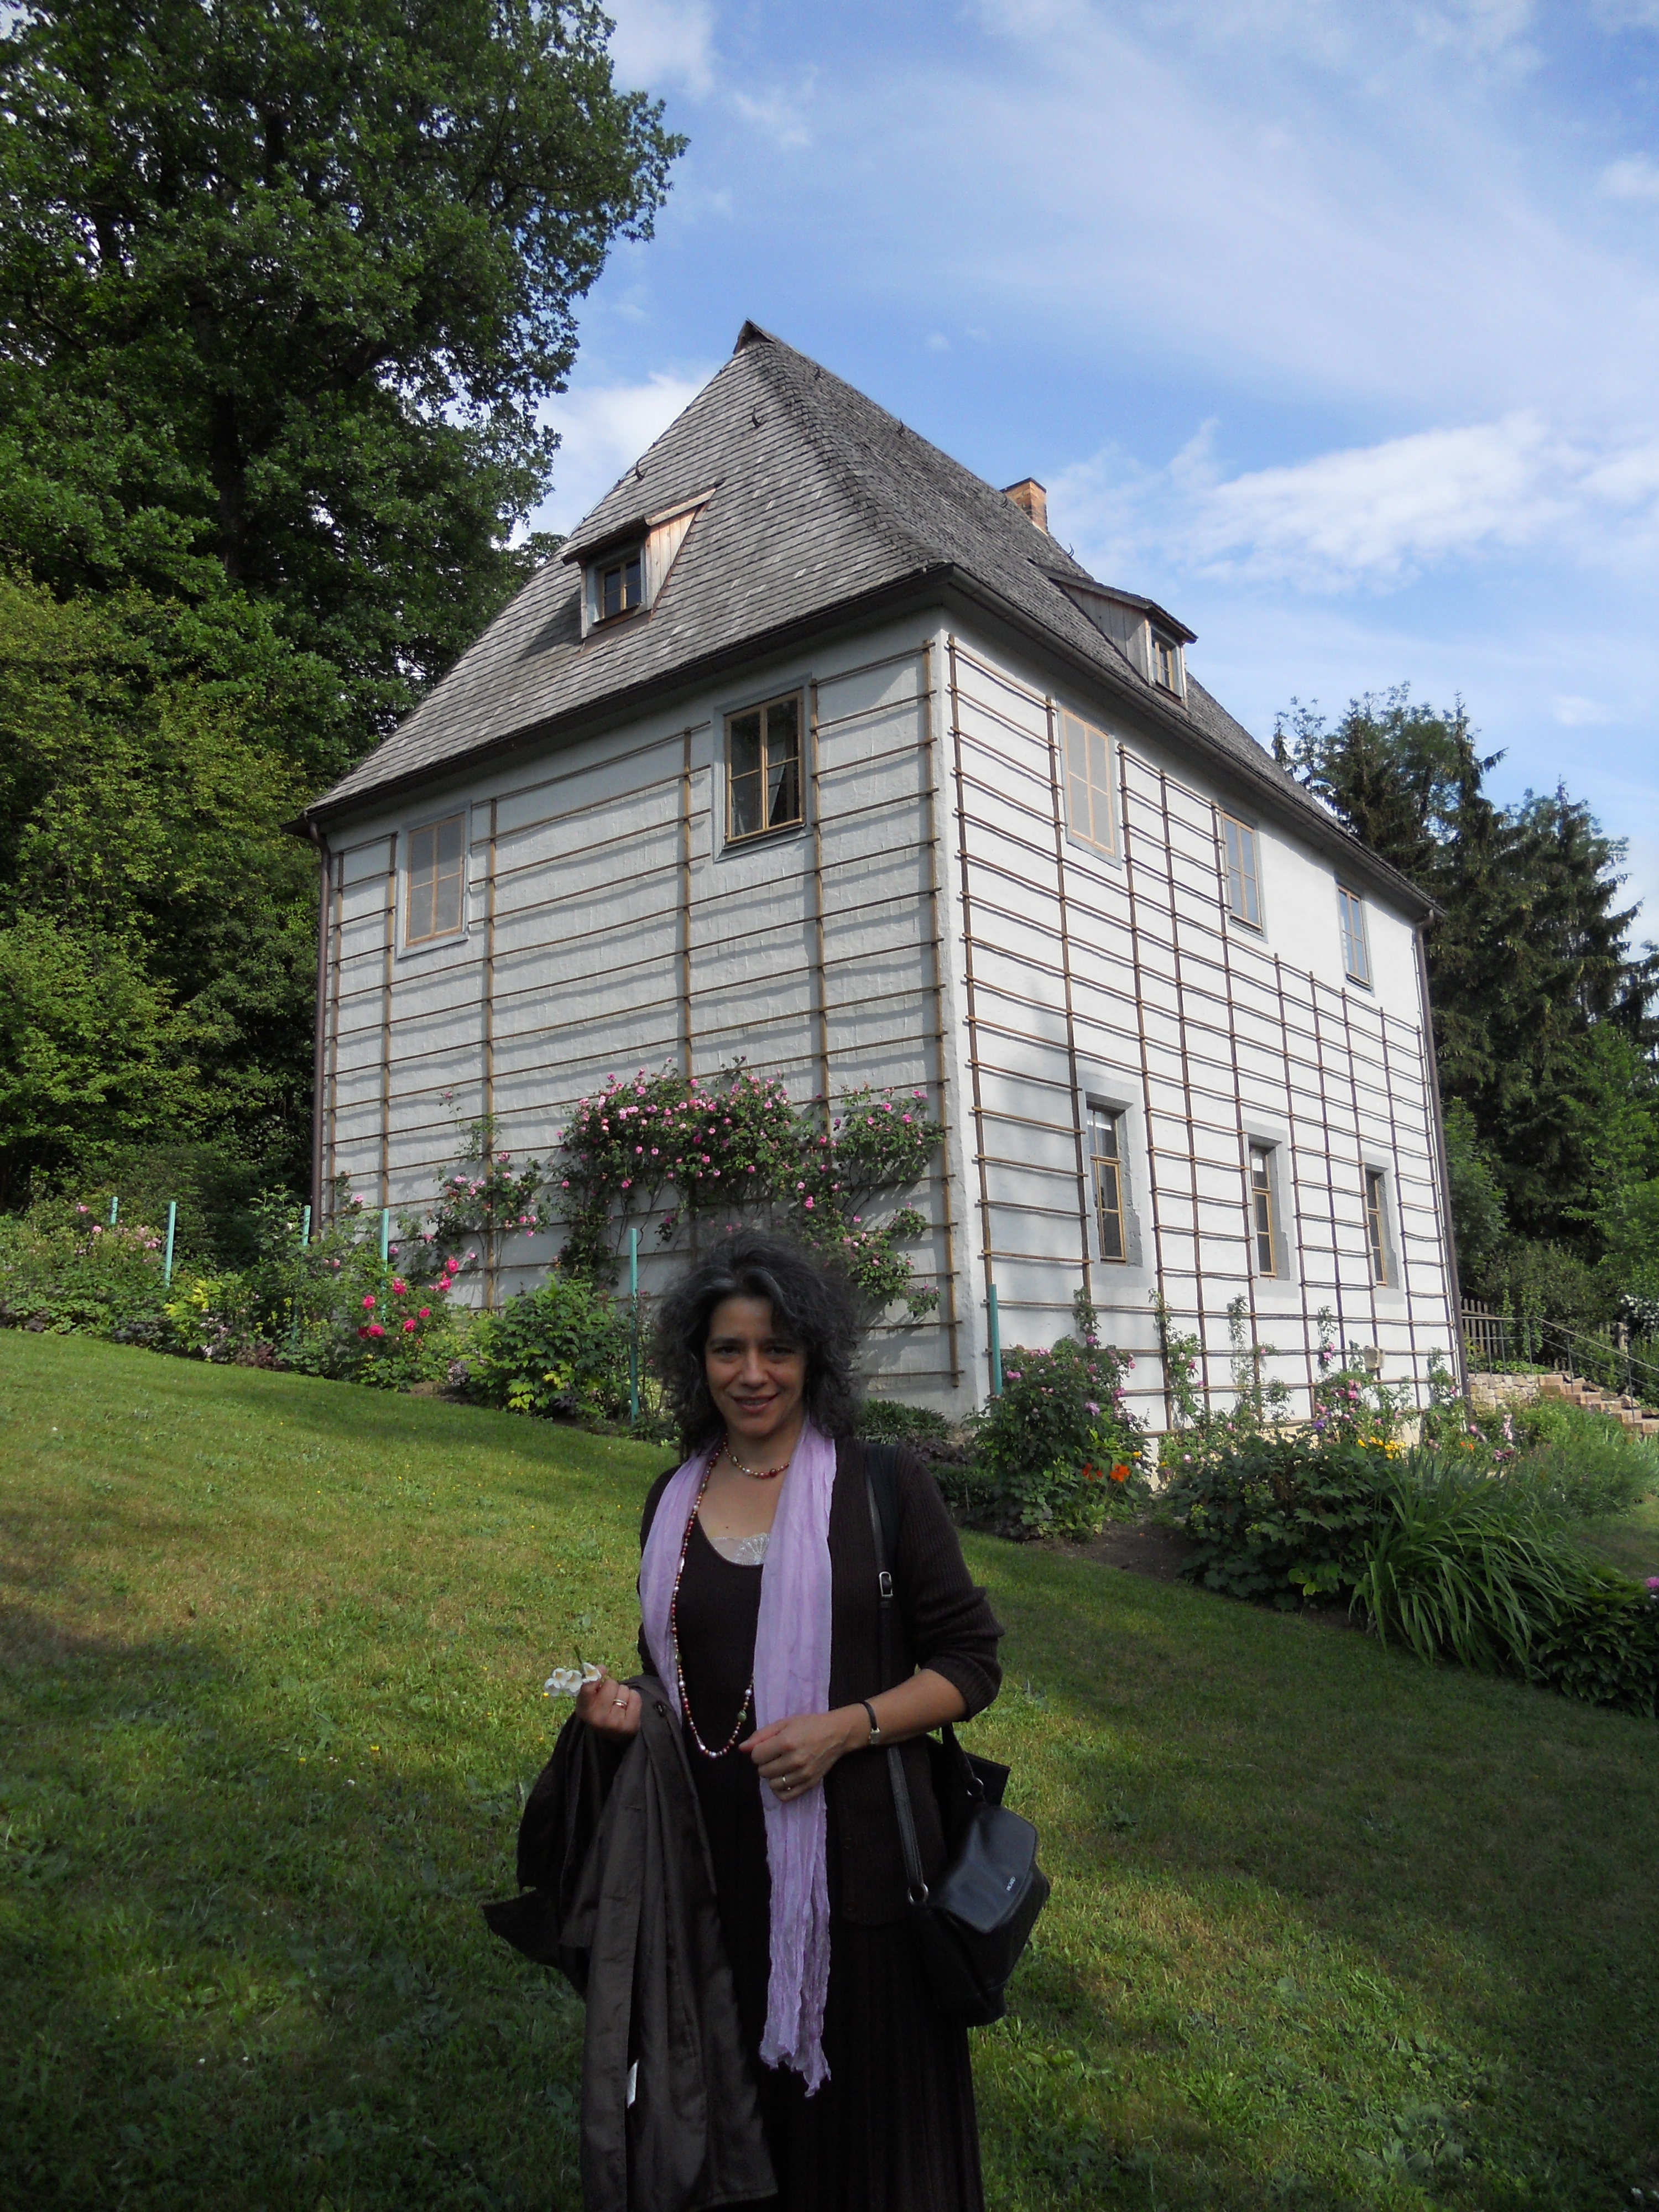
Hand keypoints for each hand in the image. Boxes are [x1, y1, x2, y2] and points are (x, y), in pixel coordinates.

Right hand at [575, 1668, 641, 1738]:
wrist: (614, 1737)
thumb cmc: (600, 1711)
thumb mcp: (590, 1700)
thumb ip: (591, 1683)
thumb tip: (601, 1668)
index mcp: (584, 1709)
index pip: (587, 1687)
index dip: (596, 1675)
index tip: (603, 1670)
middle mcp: (597, 1717)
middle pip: (611, 1684)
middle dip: (612, 1687)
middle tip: (611, 1698)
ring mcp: (614, 1722)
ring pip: (624, 1690)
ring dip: (623, 1694)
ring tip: (619, 1704)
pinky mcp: (629, 1725)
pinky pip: (635, 1697)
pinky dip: (633, 1699)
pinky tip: (628, 1708)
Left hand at [744, 1707, 862, 1800]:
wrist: (836, 1734)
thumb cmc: (809, 1725)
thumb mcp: (784, 1723)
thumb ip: (761, 1735)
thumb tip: (742, 1748)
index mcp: (786, 1742)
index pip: (756, 1756)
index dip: (758, 1750)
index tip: (767, 1746)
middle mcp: (794, 1760)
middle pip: (763, 1771)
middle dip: (765, 1763)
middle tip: (775, 1755)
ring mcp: (803, 1775)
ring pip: (772, 1784)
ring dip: (772, 1776)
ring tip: (781, 1765)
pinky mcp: (809, 1784)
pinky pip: (785, 1796)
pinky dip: (780, 1790)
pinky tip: (784, 1778)